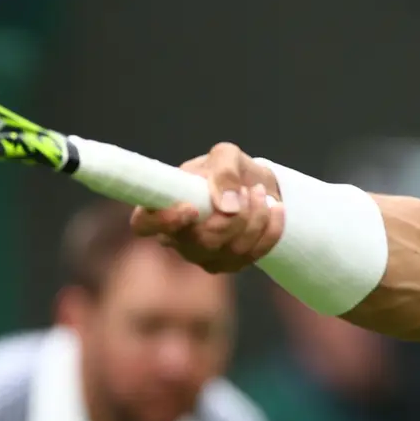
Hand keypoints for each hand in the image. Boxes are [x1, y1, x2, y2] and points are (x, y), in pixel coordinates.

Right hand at [131, 142, 284, 273]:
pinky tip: (275, 209)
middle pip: (200, 242)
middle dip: (234, 217)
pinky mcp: (228, 264)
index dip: (164, 221)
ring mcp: (202, 255)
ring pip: (231, 250)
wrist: (255, 185)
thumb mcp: (226, 156)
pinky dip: (270, 230)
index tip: (191, 208)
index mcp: (162, 206)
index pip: (144, 224)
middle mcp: (176, 237)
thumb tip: (227, 206)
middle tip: (248, 190)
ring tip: (261, 192)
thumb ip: (224, 171)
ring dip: (255, 219)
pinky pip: (252, 255)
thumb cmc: (229, 169)